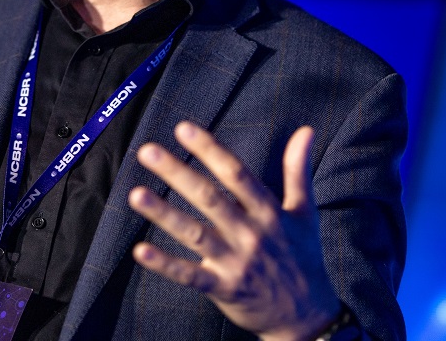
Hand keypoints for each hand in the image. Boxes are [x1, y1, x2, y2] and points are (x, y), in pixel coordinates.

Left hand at [127, 122, 340, 340]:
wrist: (309, 316)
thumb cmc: (304, 257)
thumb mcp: (305, 211)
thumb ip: (298, 169)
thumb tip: (305, 130)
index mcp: (268, 212)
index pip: (236, 174)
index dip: (209, 150)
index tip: (183, 128)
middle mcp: (251, 234)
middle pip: (209, 198)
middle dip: (177, 173)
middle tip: (147, 151)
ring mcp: (236, 262)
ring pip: (195, 234)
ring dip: (164, 214)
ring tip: (136, 195)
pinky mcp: (224, 288)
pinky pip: (191, 276)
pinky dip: (166, 264)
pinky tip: (140, 251)